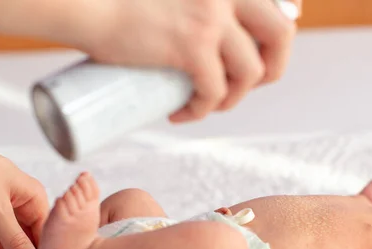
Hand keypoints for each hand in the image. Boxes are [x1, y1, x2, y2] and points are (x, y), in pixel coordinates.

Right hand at [83, 0, 298, 122]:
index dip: (274, 38)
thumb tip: (224, 42)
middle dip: (271, 68)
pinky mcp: (192, 44)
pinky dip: (201, 111)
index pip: (280, 7)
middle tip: (247, 84)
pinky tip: (181, 114)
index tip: (258, 57)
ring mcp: (211, 17)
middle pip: (282, 34)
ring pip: (251, 71)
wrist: (89, 6)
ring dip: (234, 98)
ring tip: (208, 104)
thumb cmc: (126, 5)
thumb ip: (207, 7)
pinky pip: (214, 91)